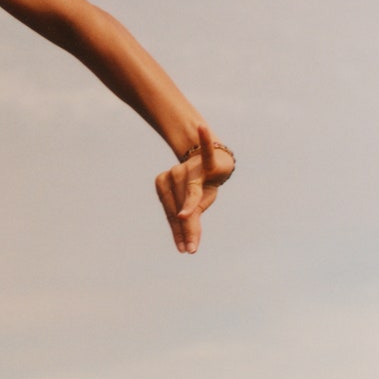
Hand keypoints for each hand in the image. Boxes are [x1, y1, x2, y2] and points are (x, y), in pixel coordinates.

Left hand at [154, 125, 232, 253]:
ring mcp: (188, 168)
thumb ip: (189, 220)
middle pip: (179, 207)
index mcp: (164, 186)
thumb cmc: (202, 185)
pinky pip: (205, 153)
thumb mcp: (196, 203)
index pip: (171, 213)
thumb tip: (186, 248)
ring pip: (190, 194)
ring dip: (191, 209)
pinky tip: (201, 128)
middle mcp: (172, 176)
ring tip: (188, 222)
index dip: (179, 232)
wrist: (215, 159)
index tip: (184, 250)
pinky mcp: (205, 162)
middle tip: (190, 249)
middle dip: (186, 229)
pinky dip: (204, 142)